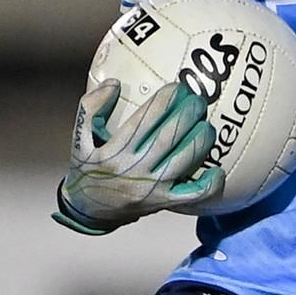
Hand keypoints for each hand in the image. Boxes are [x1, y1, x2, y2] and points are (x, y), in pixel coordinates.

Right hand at [54, 79, 221, 233]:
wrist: (88, 211)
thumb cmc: (87, 168)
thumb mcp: (78, 138)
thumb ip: (90, 108)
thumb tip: (114, 83)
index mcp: (114, 150)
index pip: (145, 119)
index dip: (166, 100)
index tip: (177, 88)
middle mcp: (134, 168)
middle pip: (170, 136)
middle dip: (188, 114)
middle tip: (198, 100)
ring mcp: (151, 187)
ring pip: (185, 159)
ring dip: (201, 139)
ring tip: (206, 125)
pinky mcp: (163, 202)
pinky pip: (193, 194)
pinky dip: (209, 183)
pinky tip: (217, 170)